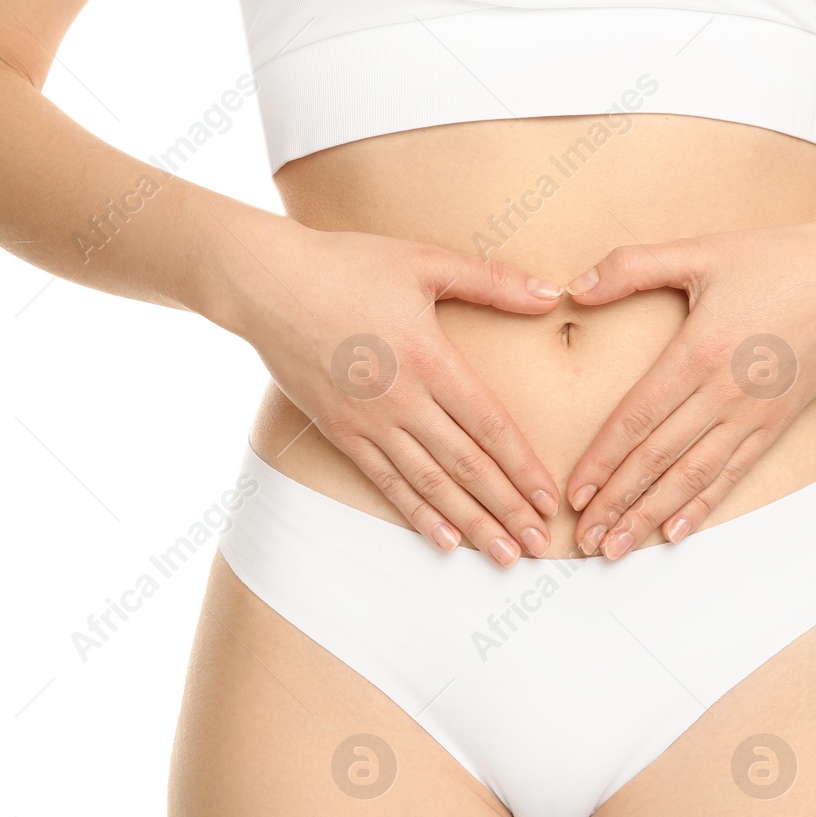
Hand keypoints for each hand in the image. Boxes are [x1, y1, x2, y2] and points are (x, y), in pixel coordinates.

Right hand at [221, 211, 565, 566]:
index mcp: (431, 360)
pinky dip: (418, 514)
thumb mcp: (424, 262)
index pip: (490, 426)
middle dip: (508, 510)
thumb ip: (491, 281)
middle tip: (539, 545)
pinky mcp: (341, 433)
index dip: (523, 467)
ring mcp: (369, 422)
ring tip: (504, 555)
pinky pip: (386, 482)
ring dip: (472, 524)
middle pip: (467, 466)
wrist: (265, 283)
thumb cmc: (347, 265)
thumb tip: (549, 295)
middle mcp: (404, 400)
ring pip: (431, 484)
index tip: (549, 500)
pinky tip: (445, 541)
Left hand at [561, 215, 815, 557]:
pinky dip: (701, 506)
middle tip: (585, 539)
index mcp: (698, 353)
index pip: (637, 420)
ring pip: (691, 477)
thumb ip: (631, 267)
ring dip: (649, 515)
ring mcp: (753, 415)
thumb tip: (574, 290)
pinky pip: (732, 473)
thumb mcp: (700, 251)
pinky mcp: (776, 425)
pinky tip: (674, 531)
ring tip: (616, 547)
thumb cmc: (776, 259)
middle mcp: (723, 393)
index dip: (602, 460)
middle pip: (657, 459)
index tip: (575, 493)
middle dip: (616, 502)